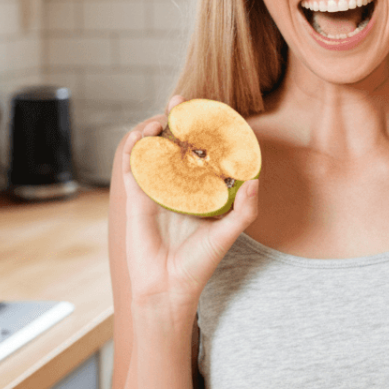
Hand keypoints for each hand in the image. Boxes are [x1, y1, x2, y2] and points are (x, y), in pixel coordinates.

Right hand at [112, 94, 259, 315]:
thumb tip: (257, 180)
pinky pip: (131, 166)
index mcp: (196, 191)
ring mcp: (153, 191)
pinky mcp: (135, 198)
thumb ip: (245, 210)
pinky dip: (134, 147)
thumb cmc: (197, 264)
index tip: (208, 112)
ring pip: (150, 150)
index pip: (198, 153)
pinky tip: (144, 136)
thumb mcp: (227, 234)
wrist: (167, 287)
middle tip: (180, 101)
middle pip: (172, 144)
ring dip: (152, 129)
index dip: (201, 131)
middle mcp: (174, 187)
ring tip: (162, 117)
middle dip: (174, 120)